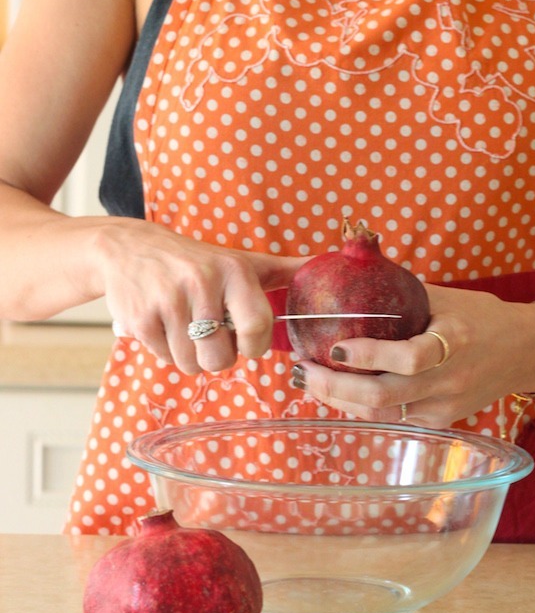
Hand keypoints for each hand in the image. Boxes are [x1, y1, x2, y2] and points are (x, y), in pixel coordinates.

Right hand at [97, 218, 304, 372]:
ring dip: (191, 356)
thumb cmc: (195, 260)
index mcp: (233, 271)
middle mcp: (202, 284)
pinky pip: (165, 360)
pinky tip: (164, 324)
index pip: (257, 328)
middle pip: (221, 359)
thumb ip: (285, 270)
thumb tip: (329, 264)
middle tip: (210, 332)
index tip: (245, 339)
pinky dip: (166, 351)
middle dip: (217, 355)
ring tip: (185, 327)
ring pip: (192, 364)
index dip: (253, 346)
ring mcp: (168, 303)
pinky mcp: (140, 320)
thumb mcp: (241, 260)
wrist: (126, 248)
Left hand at [290, 285, 534, 427]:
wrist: (525, 351)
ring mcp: (445, 406)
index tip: (335, 348)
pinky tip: (338, 392)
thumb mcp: (444, 297)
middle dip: (336, 388)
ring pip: (382, 415)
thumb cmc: (481, 317)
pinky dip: (361, 407)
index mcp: (454, 342)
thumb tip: (350, 265)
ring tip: (309, 382)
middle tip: (303, 371)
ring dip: (340, 401)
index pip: (408, 359)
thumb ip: (399, 291)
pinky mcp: (441, 421)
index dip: (368, 357)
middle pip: (384, 397)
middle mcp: (449, 380)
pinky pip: (393, 419)